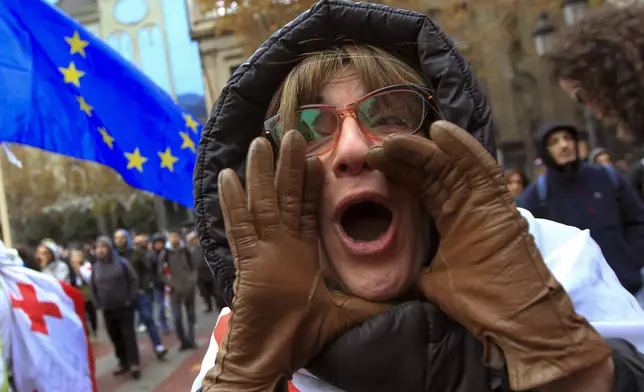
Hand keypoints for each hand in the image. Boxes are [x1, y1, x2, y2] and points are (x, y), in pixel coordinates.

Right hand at [203, 131, 387, 390]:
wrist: (270, 359)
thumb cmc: (300, 338)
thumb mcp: (346, 315)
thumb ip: (371, 304)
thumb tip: (404, 302)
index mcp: (301, 253)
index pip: (306, 209)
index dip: (311, 184)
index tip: (318, 158)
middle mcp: (279, 246)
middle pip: (283, 198)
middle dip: (287, 167)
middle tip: (290, 134)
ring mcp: (261, 251)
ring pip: (261, 204)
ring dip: (261, 174)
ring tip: (261, 142)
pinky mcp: (247, 262)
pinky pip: (239, 226)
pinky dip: (233, 202)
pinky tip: (228, 177)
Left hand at [366, 121, 610, 390]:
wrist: (516, 325)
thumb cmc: (481, 305)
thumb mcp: (434, 282)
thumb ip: (420, 266)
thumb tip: (399, 268)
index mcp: (453, 219)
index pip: (423, 186)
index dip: (400, 171)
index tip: (374, 161)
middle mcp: (469, 205)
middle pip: (433, 171)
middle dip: (404, 157)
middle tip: (375, 146)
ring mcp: (485, 203)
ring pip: (450, 166)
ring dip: (421, 150)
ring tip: (392, 138)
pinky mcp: (500, 206)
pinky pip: (480, 169)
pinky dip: (462, 148)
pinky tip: (439, 130)